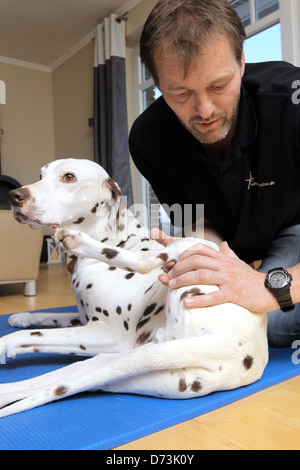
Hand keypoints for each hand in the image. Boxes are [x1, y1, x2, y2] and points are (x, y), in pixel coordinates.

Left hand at [151, 229, 276, 312]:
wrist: (269, 289)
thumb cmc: (251, 278)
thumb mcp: (238, 263)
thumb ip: (228, 253)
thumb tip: (222, 244)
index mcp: (223, 258)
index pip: (199, 249)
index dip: (183, 255)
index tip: (174, 264)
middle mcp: (224, 266)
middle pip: (196, 261)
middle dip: (179, 268)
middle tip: (169, 277)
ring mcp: (229, 279)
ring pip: (202, 276)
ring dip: (184, 280)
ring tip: (172, 286)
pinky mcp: (234, 293)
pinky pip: (214, 296)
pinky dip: (199, 299)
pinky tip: (187, 302)